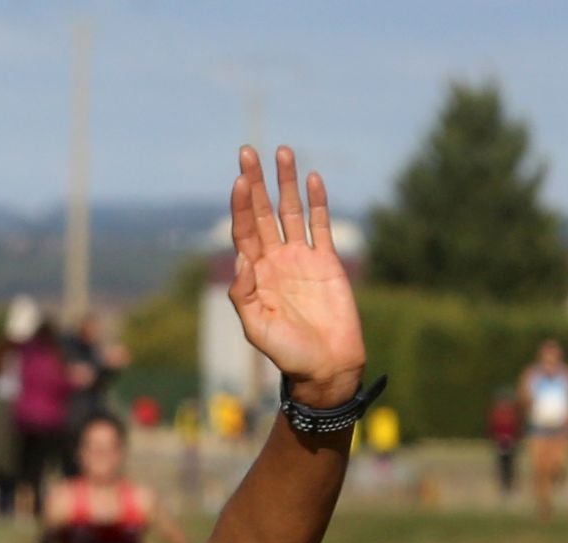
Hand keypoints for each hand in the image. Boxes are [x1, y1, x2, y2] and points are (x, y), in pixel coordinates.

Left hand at [228, 146, 366, 404]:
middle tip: (247, 150)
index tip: (239, 179)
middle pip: (263, 213)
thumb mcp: (256, 327)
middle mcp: (275, 260)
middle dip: (256, 182)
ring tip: (282, 151)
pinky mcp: (328, 262)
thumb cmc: (286, 352)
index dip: (241, 205)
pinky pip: (320, 226)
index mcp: (254, 274)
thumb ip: (244, 295)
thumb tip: (241, 259)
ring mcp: (301, 258)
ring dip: (286, 183)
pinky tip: (312, 179)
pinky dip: (317, 202)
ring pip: (292, 212)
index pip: (243, 231)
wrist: (325, 366)